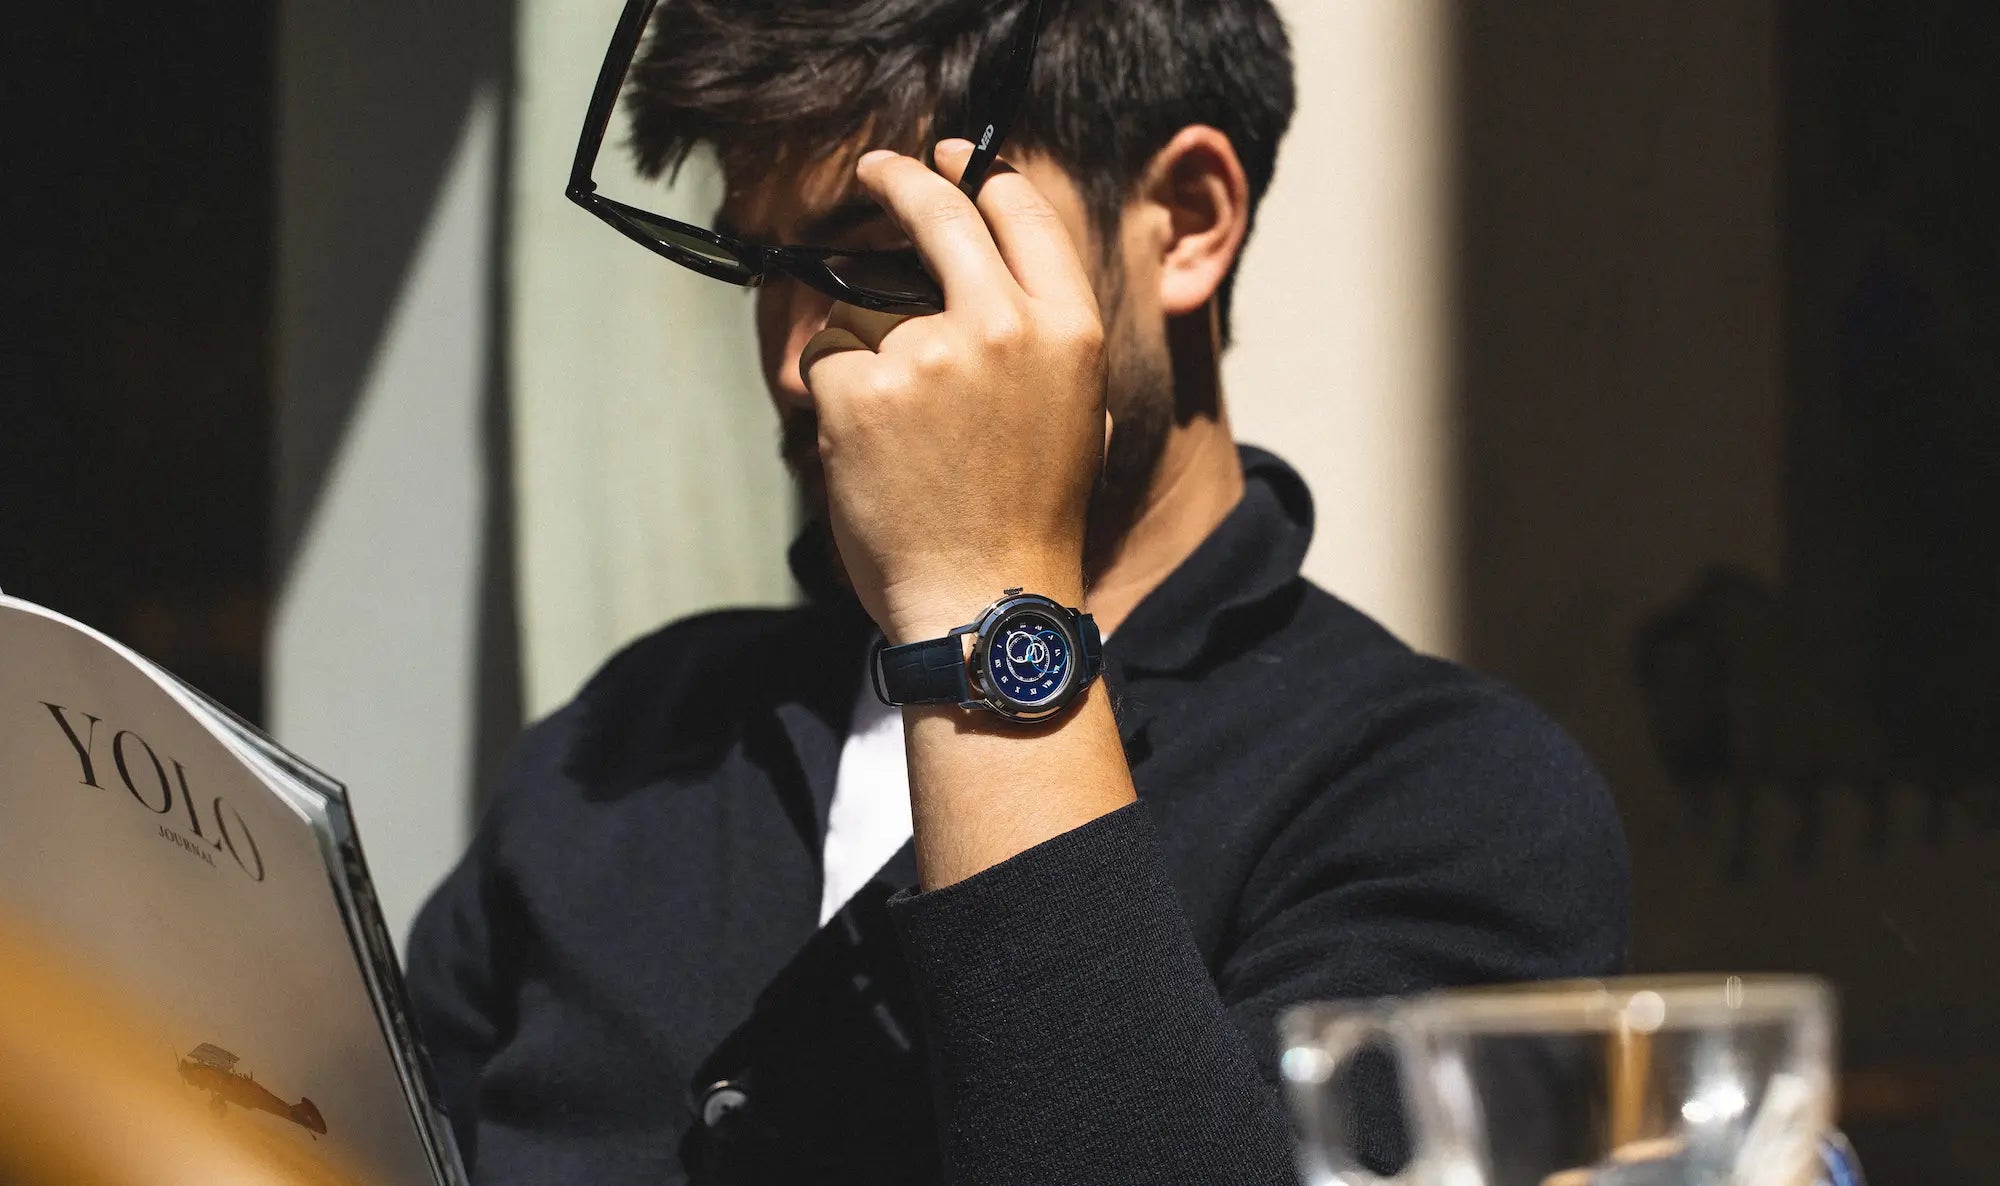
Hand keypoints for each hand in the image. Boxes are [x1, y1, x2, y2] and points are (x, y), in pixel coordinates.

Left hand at [800, 140, 1105, 644]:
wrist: (985, 602)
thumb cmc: (1030, 520)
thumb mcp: (1078, 412)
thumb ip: (1043, 334)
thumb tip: (992, 276)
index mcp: (1069, 329)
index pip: (1021, 213)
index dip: (981, 174)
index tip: (951, 159)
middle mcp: (1004, 326)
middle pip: (939, 215)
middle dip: (903, 180)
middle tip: (879, 171)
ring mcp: (929, 354)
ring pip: (869, 309)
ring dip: (870, 354)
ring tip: (905, 439)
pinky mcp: (862, 390)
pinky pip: (828, 362)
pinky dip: (834, 400)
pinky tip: (871, 455)